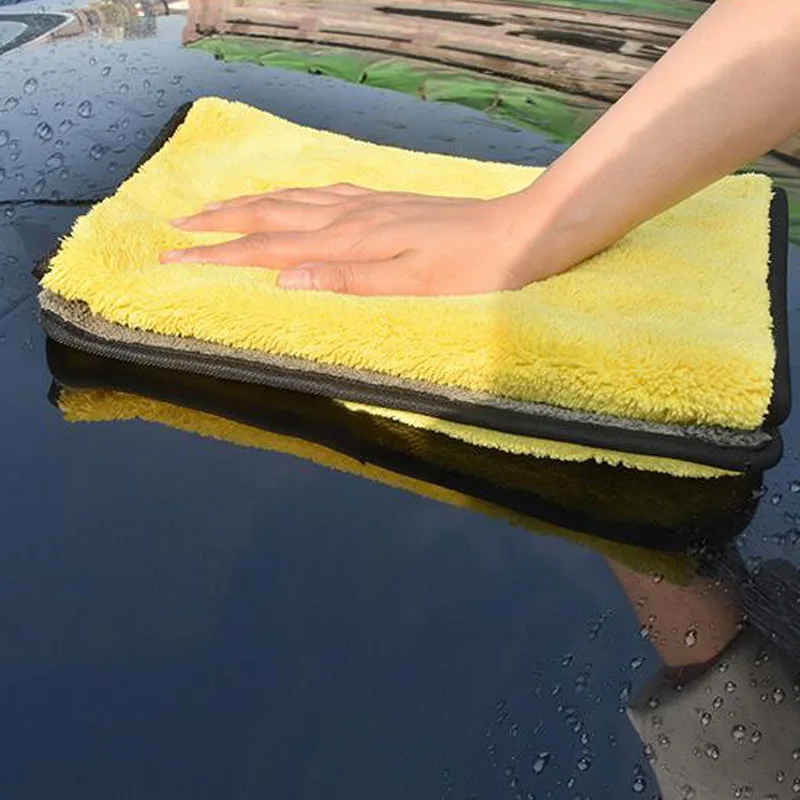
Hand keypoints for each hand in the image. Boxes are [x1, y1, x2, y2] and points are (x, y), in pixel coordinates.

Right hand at [160, 184, 565, 295]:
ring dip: (246, 205)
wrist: (517, 234)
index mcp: (348, 242)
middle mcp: (349, 218)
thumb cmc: (469, 269)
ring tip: (213, 208)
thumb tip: (282, 280)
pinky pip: (321, 193)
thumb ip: (345, 281)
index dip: (218, 254)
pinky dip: (290, 195)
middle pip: (268, 217)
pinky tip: (287, 196)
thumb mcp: (409, 286)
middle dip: (217, 224)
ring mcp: (365, 206)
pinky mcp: (382, 203)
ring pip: (291, 200)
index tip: (174, 256)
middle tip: (174, 226)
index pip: (267, 250)